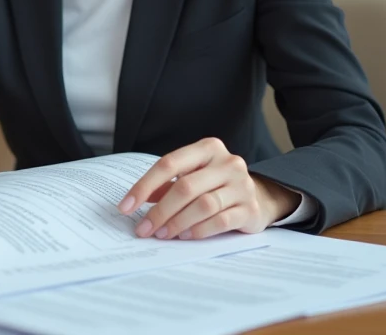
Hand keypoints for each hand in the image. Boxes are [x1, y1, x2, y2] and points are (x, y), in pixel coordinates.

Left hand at [118, 137, 299, 239]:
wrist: (259, 196)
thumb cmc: (215, 185)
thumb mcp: (192, 176)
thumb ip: (166, 185)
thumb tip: (136, 201)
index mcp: (208, 148)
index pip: (169, 163)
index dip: (144, 185)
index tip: (126, 206)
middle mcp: (227, 163)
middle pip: (185, 186)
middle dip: (160, 211)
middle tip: (144, 229)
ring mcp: (242, 185)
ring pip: (203, 205)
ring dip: (178, 222)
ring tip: (163, 234)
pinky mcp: (251, 209)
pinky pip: (221, 221)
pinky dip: (199, 230)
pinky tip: (185, 236)